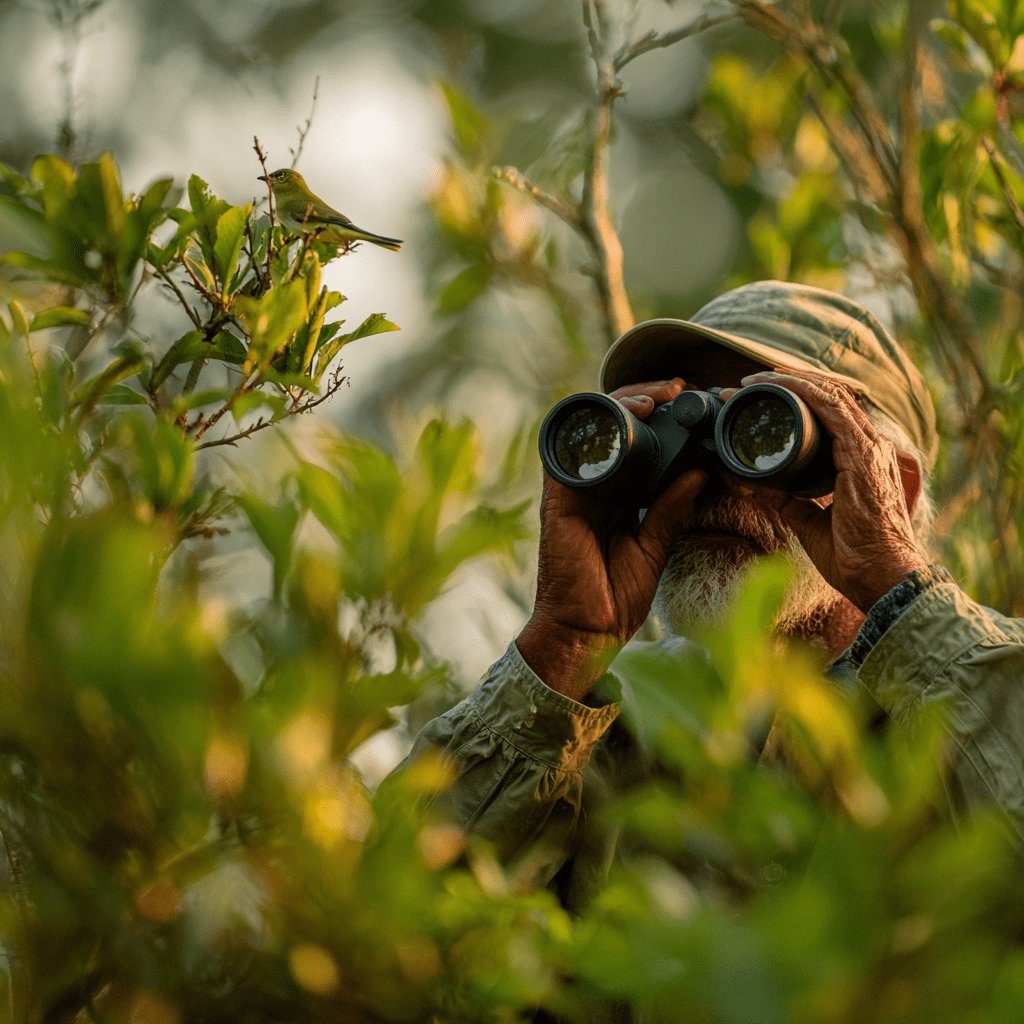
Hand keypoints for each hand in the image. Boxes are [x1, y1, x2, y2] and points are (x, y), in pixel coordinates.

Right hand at [516, 379, 706, 701]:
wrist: (586, 634)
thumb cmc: (615, 598)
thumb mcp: (654, 546)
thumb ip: (671, 509)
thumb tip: (699, 470)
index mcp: (616, 497)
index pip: (636, 444)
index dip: (658, 419)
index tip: (688, 403)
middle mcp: (593, 486)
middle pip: (614, 426)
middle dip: (644, 400)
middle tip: (678, 389)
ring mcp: (574, 489)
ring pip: (593, 428)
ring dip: (623, 403)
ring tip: (658, 396)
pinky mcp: (560, 498)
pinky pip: (572, 450)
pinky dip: (597, 426)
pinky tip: (628, 413)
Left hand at [720, 369, 927, 612]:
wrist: (879, 576)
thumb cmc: (852, 555)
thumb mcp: (808, 520)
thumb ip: (784, 499)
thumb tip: (748, 484)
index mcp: (862, 459)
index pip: (831, 414)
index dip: (796, 399)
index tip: (759, 397)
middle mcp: (871, 447)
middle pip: (829, 397)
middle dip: (787, 384)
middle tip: (748, 384)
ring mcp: (869, 447)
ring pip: (829, 395)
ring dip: (789, 382)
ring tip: (754, 381)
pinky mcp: (862, 454)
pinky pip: (831, 407)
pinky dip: (802, 391)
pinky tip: (778, 383)